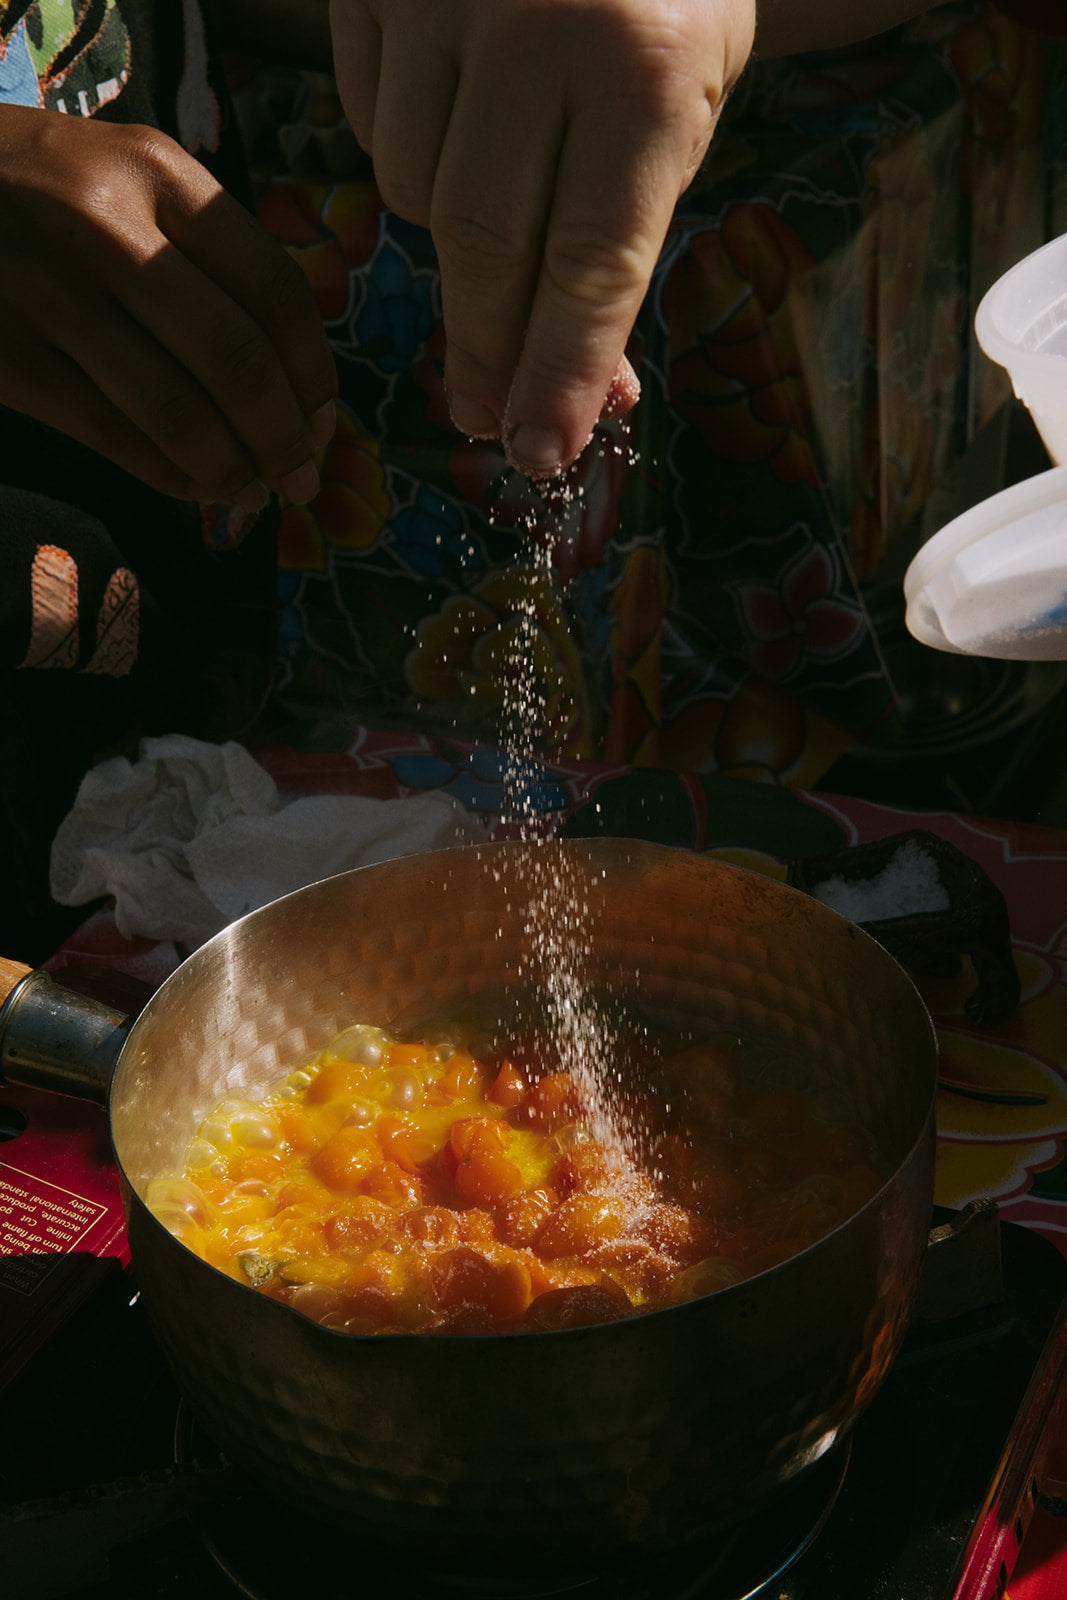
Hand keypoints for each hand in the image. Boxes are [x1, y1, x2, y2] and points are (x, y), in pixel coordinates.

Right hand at [0, 104, 337, 507]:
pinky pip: (113, 435)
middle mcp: (106, 225)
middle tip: (301, 480)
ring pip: (177, 410)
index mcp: (157, 173)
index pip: (273, 290)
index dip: (313, 375)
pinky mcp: (4, 355)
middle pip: (235, 359)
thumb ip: (207, 257)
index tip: (324, 425)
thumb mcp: (128, 180)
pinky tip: (195, 486)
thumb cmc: (42, 191)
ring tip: (252, 492)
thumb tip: (296, 388)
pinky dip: (169, 475)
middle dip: (285, 437)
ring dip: (231, 469)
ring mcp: (47, 291)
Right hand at [329, 0, 754, 474]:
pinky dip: (410, 149)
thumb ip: (623, 238)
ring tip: (502, 197)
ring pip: (414, 188)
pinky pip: (370, 119)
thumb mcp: (684, 103)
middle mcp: (537, 29)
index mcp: (645, 70)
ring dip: (452, 231)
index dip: (563, 372)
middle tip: (490, 415)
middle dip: (488, 348)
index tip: (541, 451)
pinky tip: (459, 116)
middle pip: (485, 244)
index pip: (591, 262)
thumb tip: (573, 400)